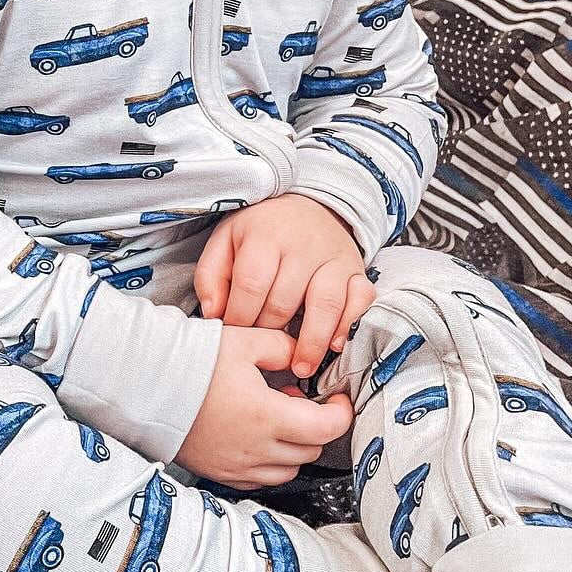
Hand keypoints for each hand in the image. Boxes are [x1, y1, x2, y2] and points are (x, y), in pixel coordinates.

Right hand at [177, 325, 353, 486]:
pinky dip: (268, 463)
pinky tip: (256, 438)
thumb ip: (282, 346)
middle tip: (300, 400)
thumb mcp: (243, 341)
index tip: (336, 399)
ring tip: (276, 419)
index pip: (328, 428)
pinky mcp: (220, 473)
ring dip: (293, 448)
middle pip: (311, 450)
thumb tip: (301, 354)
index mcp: (268, 416)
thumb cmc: (189, 363)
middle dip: (315, 426)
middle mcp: (256, 449)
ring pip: (288, 470)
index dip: (341, 412)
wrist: (144, 384)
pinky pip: (260, 479)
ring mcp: (237, 465)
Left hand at [194, 194, 375, 377]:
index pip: (251, 284)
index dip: (240, 316)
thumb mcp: (226, 241)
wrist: (307, 204)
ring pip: (325, 304)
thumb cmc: (261, 231)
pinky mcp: (357, 270)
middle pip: (285, 299)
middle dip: (270, 331)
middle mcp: (302, 246)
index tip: (235, 334)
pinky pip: (361, 299)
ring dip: (312, 341)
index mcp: (265, 235)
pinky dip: (350, 324)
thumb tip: (212, 314)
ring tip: (300, 367)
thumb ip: (211, 275)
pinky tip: (335, 345)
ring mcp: (334, 258)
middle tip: (262, 349)